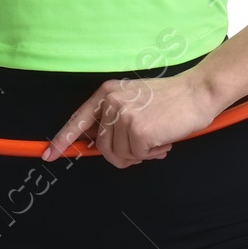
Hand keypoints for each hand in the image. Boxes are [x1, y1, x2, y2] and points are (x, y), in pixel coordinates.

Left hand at [41, 67, 224, 169]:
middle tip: (143, 147)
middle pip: (102, 147)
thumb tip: (94, 141)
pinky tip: (163, 140)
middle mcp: (112, 103)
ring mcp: (124, 116)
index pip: (79, 120)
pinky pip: (137, 156)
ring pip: (119, 155)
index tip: (49, 154)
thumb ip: (112, 117)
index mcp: (107, 93)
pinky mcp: (138, 131)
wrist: (197, 92)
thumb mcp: (134, 100)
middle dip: (122, 155)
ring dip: (139, 154)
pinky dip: (152, 154)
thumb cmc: (170, 100)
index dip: (63, 139)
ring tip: (156, 139)